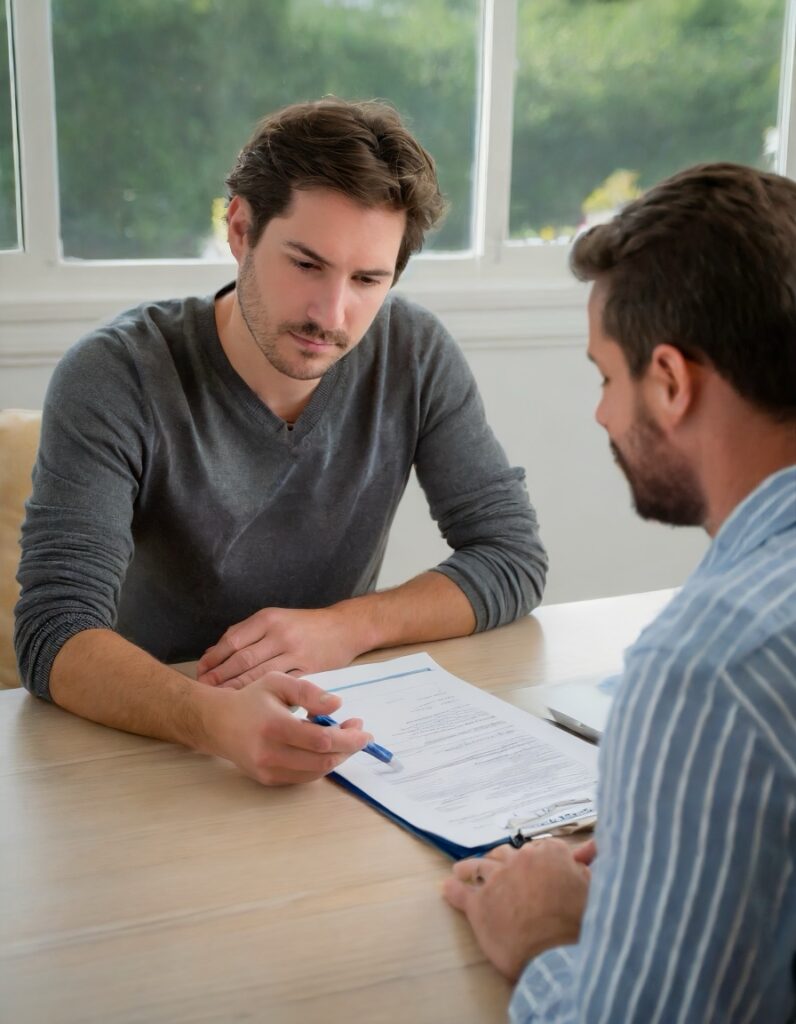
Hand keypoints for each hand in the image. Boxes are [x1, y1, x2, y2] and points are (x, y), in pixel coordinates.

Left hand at [196, 606, 362, 687]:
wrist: (344, 627)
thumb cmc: (305, 625)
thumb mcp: (275, 618)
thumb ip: (247, 633)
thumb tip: (214, 652)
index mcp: (268, 619)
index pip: (233, 640)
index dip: (214, 658)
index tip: (201, 672)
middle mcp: (280, 634)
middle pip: (243, 659)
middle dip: (220, 676)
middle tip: (205, 690)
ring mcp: (295, 652)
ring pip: (259, 674)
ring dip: (237, 688)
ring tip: (221, 699)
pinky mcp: (309, 670)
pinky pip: (282, 685)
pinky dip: (265, 695)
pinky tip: (253, 703)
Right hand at [207, 671, 371, 784]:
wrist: (218, 724)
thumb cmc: (251, 699)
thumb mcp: (278, 683)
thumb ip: (309, 692)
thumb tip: (338, 705)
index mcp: (274, 726)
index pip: (321, 740)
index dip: (348, 738)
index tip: (363, 728)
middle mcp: (271, 754)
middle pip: (322, 760)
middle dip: (347, 748)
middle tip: (357, 732)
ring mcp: (269, 771)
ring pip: (316, 772)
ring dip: (336, 756)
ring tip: (341, 735)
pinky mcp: (269, 780)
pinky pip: (304, 777)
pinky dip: (320, 763)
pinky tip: (321, 746)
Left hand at [442, 838, 594, 979]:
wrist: (555, 954)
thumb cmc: (579, 923)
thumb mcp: (591, 889)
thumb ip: (586, 865)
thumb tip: (591, 847)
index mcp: (547, 854)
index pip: (537, 849)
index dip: (535, 860)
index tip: (533, 868)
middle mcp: (518, 860)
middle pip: (505, 854)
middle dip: (502, 862)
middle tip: (499, 870)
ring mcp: (495, 880)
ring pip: (478, 866)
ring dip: (470, 868)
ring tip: (461, 870)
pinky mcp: (478, 904)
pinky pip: (460, 892)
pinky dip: (453, 890)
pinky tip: (447, 888)